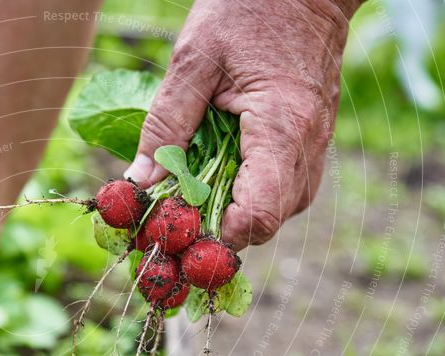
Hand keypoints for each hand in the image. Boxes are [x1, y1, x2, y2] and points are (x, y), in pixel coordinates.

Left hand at [126, 0, 361, 249]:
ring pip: (279, 211)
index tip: (178, 222)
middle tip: (180, 208)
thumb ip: (165, 125)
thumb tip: (139, 182)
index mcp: (280, 127)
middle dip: (220, 227)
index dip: (216, 233)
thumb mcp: (192, 61)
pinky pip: (285, 188)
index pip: (257, 215)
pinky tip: (223, 170)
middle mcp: (307, 147)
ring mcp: (316, 146)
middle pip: (267, 223)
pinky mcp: (312, 142)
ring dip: (235, 210)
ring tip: (199, 185)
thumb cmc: (249, 10)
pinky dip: (252, 191)